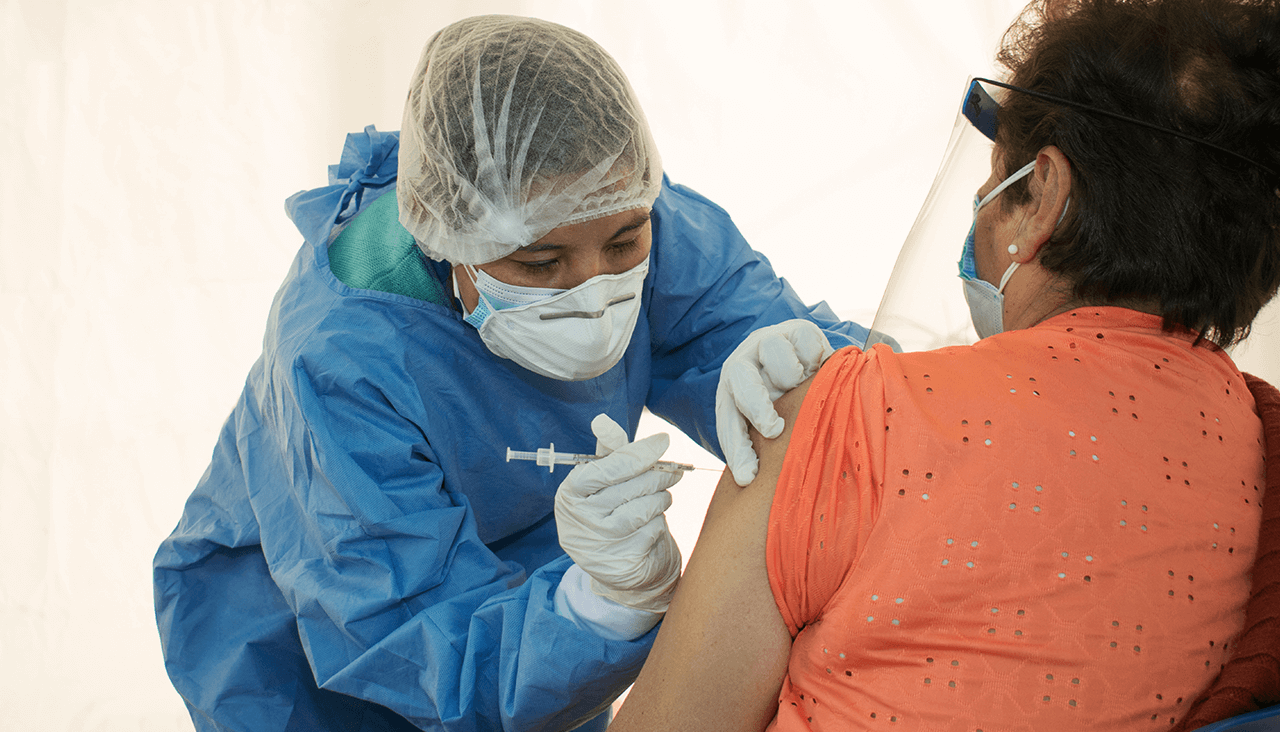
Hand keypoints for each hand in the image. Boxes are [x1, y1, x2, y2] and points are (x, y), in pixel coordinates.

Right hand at [554, 414, 682, 613]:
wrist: (617, 564)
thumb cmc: (610, 510)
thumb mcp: (604, 480)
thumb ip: (609, 451)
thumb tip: (602, 419)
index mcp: (571, 493)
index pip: (608, 467)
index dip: (639, 452)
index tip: (663, 441)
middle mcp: (580, 520)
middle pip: (631, 486)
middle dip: (658, 475)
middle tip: (674, 472)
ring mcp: (600, 544)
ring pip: (645, 508)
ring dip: (661, 498)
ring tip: (662, 496)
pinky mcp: (623, 563)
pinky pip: (653, 530)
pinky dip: (660, 522)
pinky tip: (653, 522)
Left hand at [716, 320, 833, 484]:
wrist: (813, 359)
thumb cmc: (786, 401)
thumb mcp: (770, 423)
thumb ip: (761, 446)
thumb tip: (752, 482)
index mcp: (731, 391)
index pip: (728, 421)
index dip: (737, 450)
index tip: (748, 476)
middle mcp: (746, 363)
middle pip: (741, 380)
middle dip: (756, 407)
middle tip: (773, 430)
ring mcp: (770, 342)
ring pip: (778, 360)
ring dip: (793, 378)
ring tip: (803, 387)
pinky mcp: (799, 329)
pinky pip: (808, 345)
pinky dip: (817, 360)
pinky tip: (820, 370)